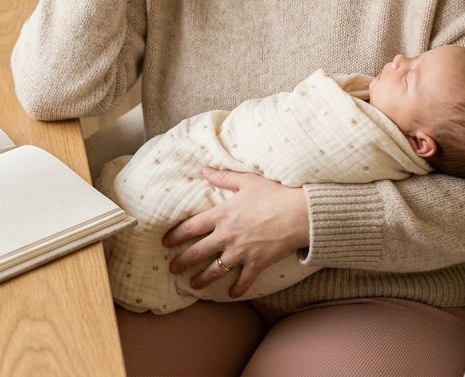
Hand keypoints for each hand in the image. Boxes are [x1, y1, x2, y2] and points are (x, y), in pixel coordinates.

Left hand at [162, 167, 311, 297]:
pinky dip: (237, 289)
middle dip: (182, 262)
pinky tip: (231, 294)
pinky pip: (243, 281)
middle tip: (172, 268)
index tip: (165, 242)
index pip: (190, 227)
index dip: (175, 235)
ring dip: (202, 279)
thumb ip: (223, 178)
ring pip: (215, 270)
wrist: (299, 214)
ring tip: (193, 286)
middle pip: (197, 252)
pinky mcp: (256, 263)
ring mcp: (241, 252)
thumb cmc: (274, 194)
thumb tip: (205, 169)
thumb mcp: (246, 181)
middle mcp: (226, 236)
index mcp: (221, 215)